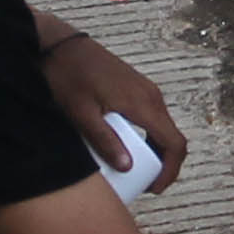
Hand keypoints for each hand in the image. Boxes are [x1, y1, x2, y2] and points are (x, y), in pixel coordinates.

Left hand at [42, 30, 185, 191]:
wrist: (60, 45)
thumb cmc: (68, 76)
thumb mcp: (82, 113)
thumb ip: (105, 140)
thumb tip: (128, 167)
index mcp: (142, 103)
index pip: (174, 143)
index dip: (170, 171)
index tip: (154, 188)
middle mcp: (151, 95)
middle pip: (172, 137)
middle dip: (163, 166)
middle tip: (143, 185)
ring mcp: (145, 89)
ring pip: (163, 128)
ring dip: (155, 152)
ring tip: (134, 170)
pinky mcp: (136, 87)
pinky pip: (152, 118)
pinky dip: (148, 137)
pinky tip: (127, 146)